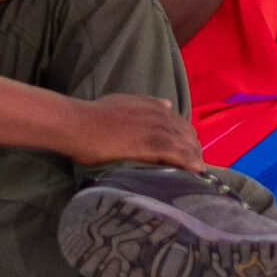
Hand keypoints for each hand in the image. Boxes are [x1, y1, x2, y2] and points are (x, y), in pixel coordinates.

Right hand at [66, 94, 205, 171]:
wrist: (78, 124)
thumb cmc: (93, 116)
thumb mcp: (124, 102)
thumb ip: (146, 105)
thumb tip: (166, 104)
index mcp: (154, 106)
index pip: (180, 124)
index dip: (186, 139)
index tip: (189, 152)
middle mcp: (160, 114)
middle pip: (187, 135)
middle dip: (193, 151)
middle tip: (195, 167)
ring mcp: (157, 128)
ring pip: (186, 145)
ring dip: (194, 159)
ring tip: (198, 174)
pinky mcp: (152, 143)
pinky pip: (179, 154)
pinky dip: (189, 163)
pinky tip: (196, 172)